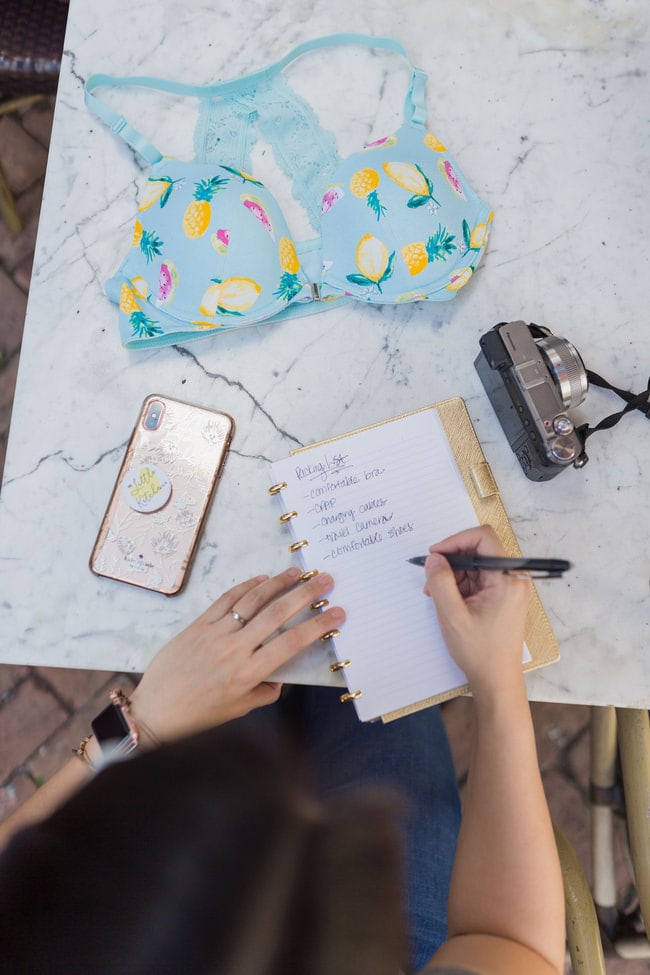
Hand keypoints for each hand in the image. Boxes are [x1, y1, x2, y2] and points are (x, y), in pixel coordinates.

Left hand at [129, 568, 343, 742]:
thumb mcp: (238, 709)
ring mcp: (215, 634)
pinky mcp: (198, 625)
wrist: (155, 711)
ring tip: (296, 573)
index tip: (336, 613)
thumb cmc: (197, 715)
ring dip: (277, 583)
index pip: (291, 643)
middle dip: (304, 594)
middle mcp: (234, 649)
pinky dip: (246, 587)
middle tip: (324, 580)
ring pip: (252, 601)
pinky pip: (226, 600)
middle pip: (276, 614)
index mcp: (248, 673)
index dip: (317, 626)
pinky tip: (261, 579)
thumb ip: (264, 691)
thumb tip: (280, 676)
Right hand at [423, 525, 530, 697]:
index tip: (435, 554)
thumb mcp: (452, 615)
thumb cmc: (479, 651)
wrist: (497, 680)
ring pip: (475, 565)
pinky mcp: (502, 597)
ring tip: (435, 594)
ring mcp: (508, 588)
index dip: (456, 540)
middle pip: (479, 550)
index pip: (483, 538)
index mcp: (507, 579)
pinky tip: (446, 600)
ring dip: (453, 575)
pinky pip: (478, 579)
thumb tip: (434, 558)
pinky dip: (459, 585)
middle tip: (431, 577)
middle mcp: (513, 579)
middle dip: (451, 561)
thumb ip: (441, 582)